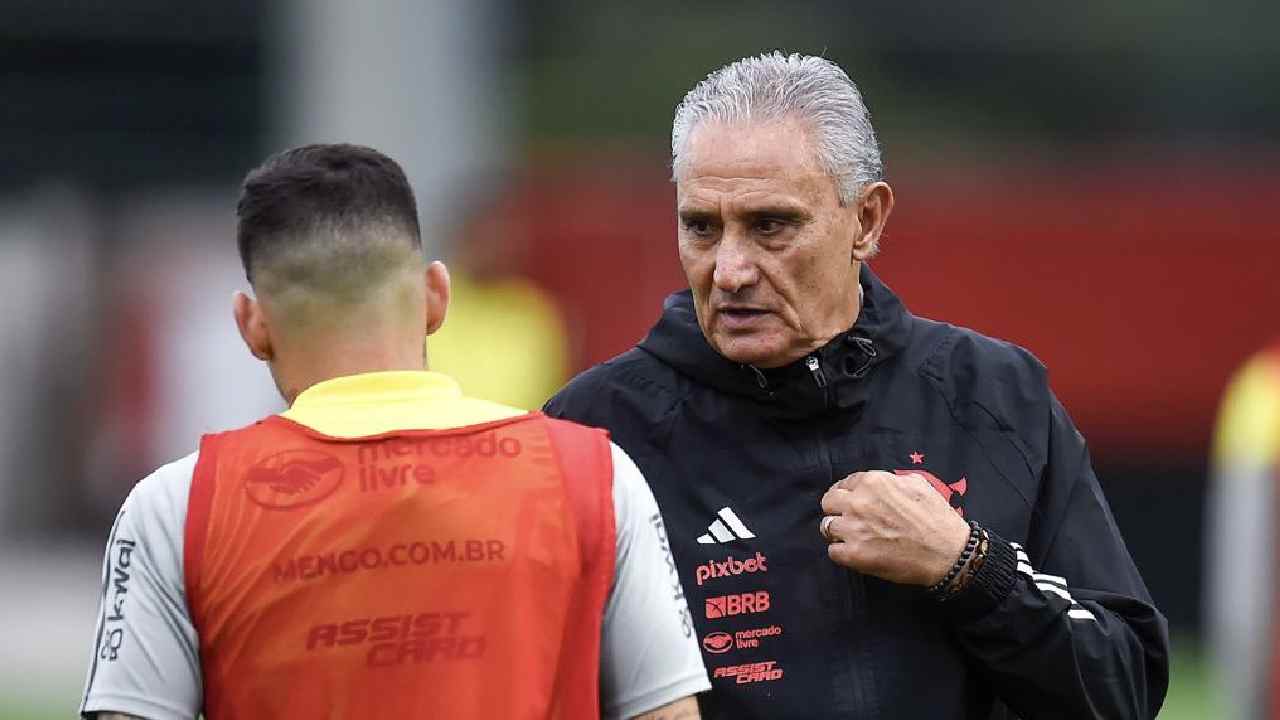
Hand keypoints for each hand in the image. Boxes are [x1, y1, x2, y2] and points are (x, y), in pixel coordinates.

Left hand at [819, 471, 970, 585]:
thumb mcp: (917, 484)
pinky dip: (843, 553)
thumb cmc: (937, 518)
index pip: (843, 484)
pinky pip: (833, 552)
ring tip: (855, 538)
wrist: (948, 553)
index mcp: (873, 482)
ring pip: (827, 527)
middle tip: (850, 520)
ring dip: (838, 532)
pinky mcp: (854, 554)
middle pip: (828, 503)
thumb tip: (877, 483)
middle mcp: (858, 502)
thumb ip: (890, 480)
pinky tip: (858, 553)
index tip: (852, 503)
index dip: (847, 495)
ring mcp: (854, 529)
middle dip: (837, 510)